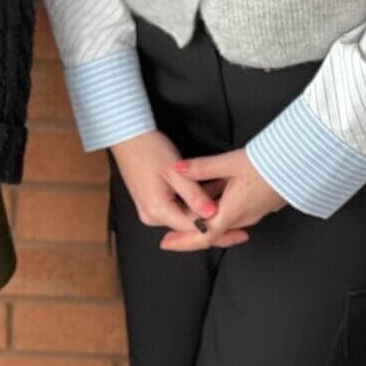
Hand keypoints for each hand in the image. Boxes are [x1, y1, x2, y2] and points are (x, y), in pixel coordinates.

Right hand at [111, 130, 248, 247]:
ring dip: (203, 210)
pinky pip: (176, 209)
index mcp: (158, 210)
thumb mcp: (175, 171)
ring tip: (226, 202)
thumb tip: (213, 214)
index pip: (194, 228)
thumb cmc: (149, 148)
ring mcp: (150, 210)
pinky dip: (192, 204)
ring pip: (183, 217)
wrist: (126, 135)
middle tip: (239, 223)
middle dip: (213, 222)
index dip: (218, 228)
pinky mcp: (151, 202)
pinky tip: (208, 194)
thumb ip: (195, 195)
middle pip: (189, 226)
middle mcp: (152, 216)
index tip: (239, 229)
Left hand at [160, 148, 285, 251]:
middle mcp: (243, 217)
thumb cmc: (266, 164)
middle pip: (212, 232)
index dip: (183, 240)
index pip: (204, 235)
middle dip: (189, 232)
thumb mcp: (229, 163)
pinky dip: (216, 206)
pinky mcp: (257, 203)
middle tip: (170, 233)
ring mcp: (252, 212)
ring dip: (203, 218)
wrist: (298, 165)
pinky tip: (208, 192)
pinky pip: (232, 210)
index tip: (166, 242)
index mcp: (233, 212)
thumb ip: (201, 167)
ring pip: (222, 220)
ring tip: (183, 210)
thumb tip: (177, 169)